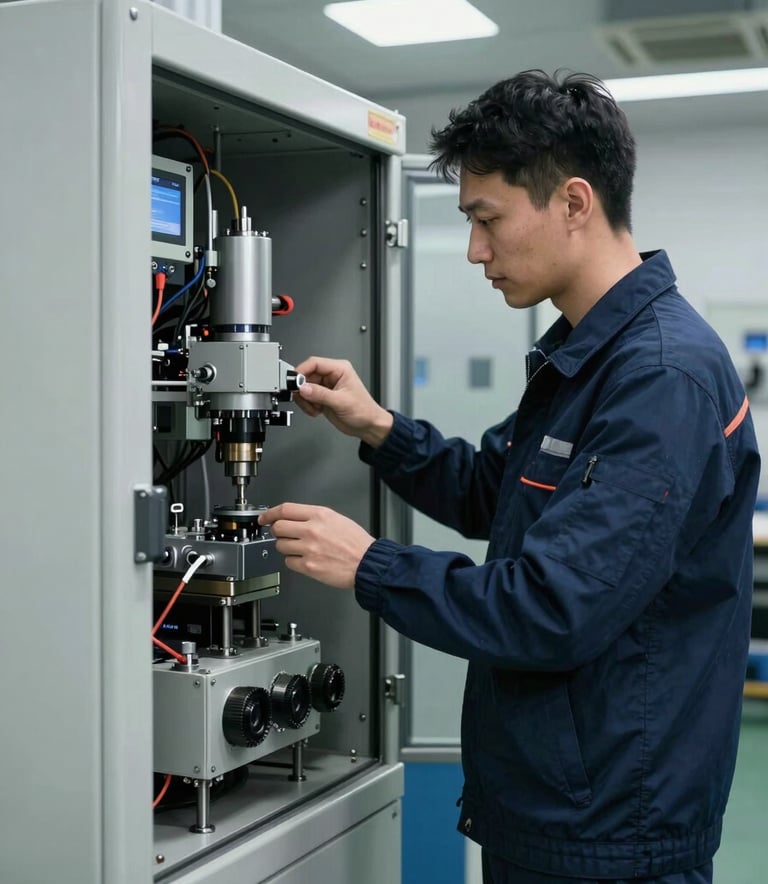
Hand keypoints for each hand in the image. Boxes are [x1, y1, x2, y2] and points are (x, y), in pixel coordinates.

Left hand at [258, 502, 375, 589]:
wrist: (367, 562)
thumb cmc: (356, 543)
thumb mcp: (336, 518)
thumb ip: (314, 517)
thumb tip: (294, 518)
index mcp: (319, 515)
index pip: (285, 509)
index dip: (270, 513)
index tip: (264, 518)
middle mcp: (312, 530)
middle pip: (278, 527)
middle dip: (277, 531)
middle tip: (282, 534)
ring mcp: (309, 549)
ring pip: (280, 545)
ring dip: (286, 547)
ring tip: (300, 548)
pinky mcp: (309, 566)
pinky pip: (289, 562)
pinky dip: (293, 561)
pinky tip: (305, 559)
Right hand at [293, 356, 392, 447]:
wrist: (368, 426)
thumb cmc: (364, 411)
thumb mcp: (341, 401)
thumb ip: (320, 394)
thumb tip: (303, 388)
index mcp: (340, 369)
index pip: (314, 363)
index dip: (302, 371)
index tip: (294, 382)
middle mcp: (332, 376)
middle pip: (306, 376)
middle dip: (303, 390)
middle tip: (305, 399)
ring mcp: (326, 387)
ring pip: (304, 388)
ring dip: (305, 400)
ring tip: (315, 408)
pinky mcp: (322, 398)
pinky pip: (306, 398)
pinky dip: (307, 406)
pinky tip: (317, 411)